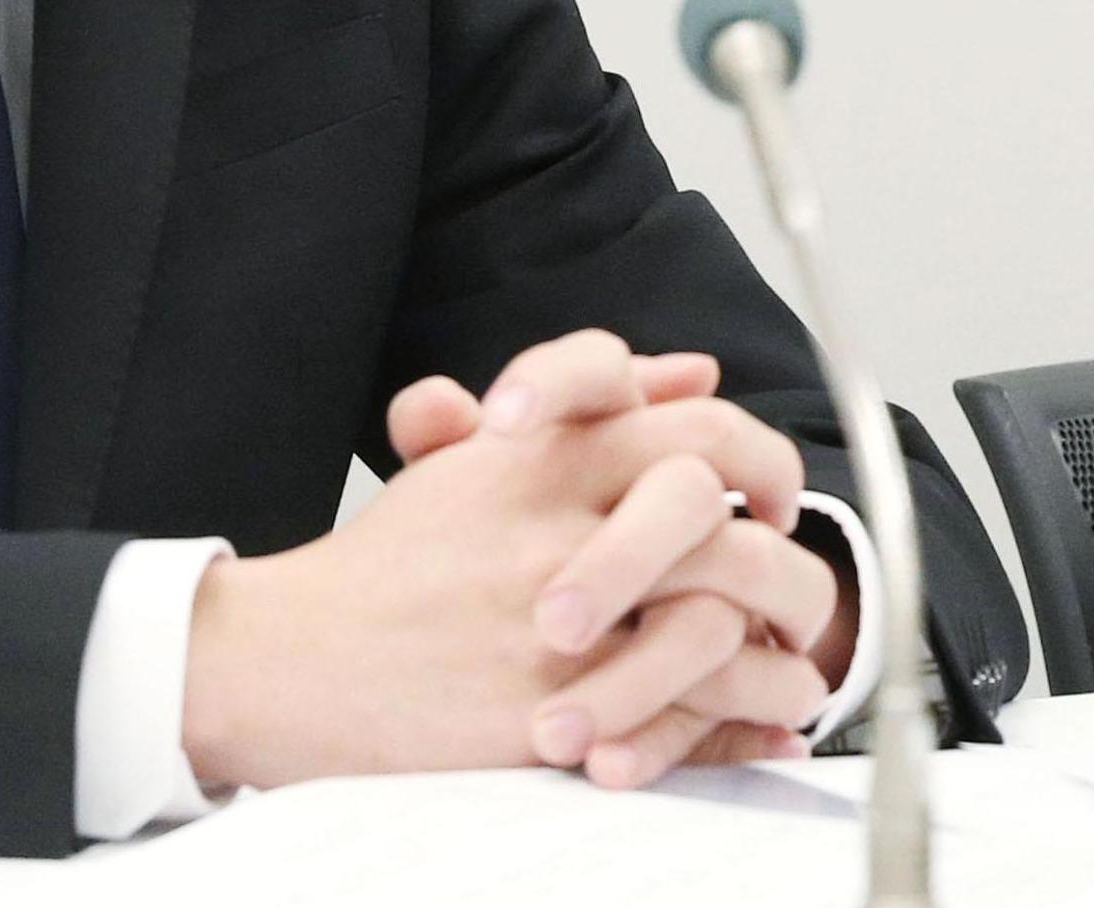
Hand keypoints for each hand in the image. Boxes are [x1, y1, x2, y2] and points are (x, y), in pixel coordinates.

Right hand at [178, 330, 844, 791]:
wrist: (292, 661)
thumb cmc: (390, 564)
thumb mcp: (481, 460)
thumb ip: (590, 408)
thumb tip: (696, 374)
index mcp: (546, 455)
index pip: (690, 423)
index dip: (757, 452)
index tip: (771, 492)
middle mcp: (558, 524)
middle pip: (720, 515)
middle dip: (785, 552)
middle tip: (795, 578)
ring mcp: (557, 618)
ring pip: (717, 612)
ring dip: (780, 641)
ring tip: (801, 663)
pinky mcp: (552, 705)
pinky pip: (681, 707)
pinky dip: (742, 717)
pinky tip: (766, 720)